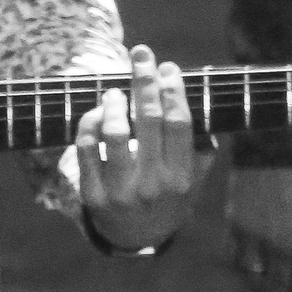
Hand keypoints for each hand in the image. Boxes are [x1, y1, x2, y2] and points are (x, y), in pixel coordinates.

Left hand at [75, 44, 209, 249]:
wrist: (136, 238)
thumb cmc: (167, 197)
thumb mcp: (192, 180)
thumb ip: (200, 149)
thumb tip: (204, 109)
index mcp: (182, 177)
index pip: (179, 125)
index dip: (173, 92)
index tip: (168, 67)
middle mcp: (154, 184)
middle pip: (149, 122)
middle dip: (145, 82)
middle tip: (140, 54)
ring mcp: (122, 190)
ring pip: (116, 134)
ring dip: (114, 104)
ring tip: (115, 90)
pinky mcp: (93, 195)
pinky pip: (87, 150)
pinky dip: (90, 124)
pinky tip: (96, 111)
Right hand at [227, 167, 291, 291]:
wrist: (288, 140)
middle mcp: (277, 249)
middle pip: (275, 291)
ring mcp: (251, 236)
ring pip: (250, 276)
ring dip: (261, 279)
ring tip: (269, 276)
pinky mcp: (232, 221)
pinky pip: (231, 254)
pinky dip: (240, 260)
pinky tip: (250, 256)